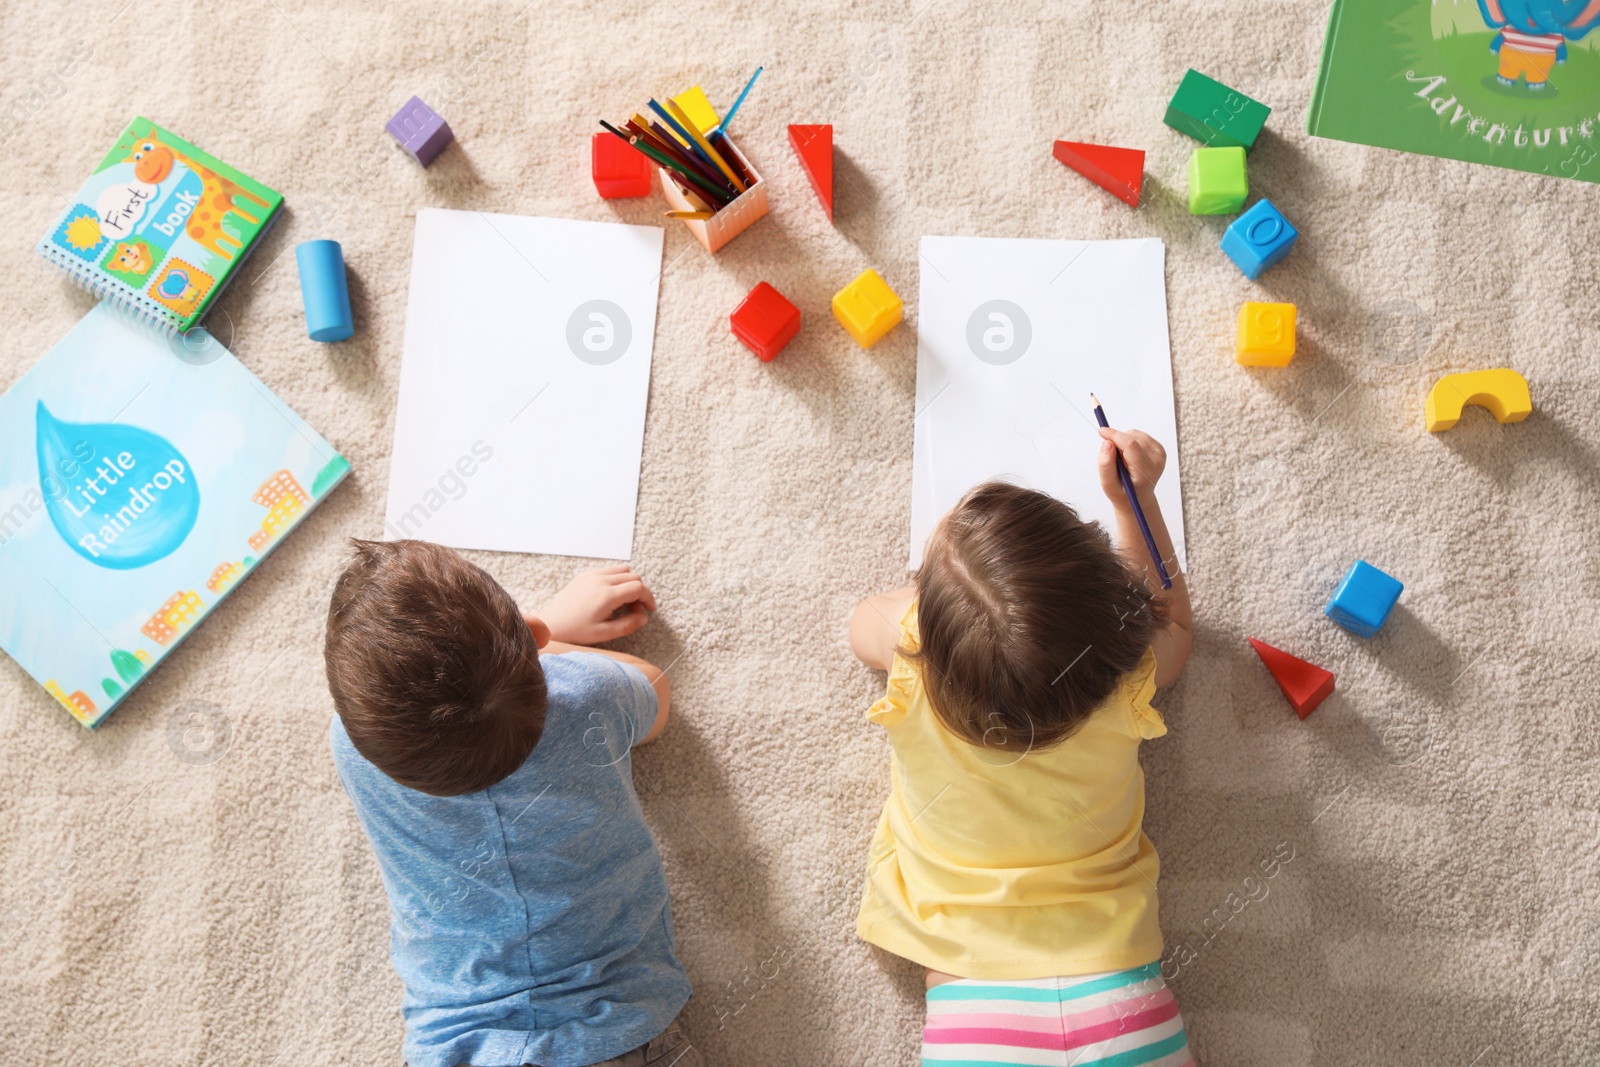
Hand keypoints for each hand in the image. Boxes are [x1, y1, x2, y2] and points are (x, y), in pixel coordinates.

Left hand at [533, 565, 656, 644]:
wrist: (551, 624)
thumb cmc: (575, 631)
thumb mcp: (603, 634)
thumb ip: (627, 625)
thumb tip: (644, 618)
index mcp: (606, 595)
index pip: (638, 587)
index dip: (648, 598)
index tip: (649, 609)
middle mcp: (600, 580)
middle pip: (633, 576)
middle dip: (640, 592)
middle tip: (634, 610)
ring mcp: (592, 575)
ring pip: (623, 570)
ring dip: (629, 583)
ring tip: (623, 602)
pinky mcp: (585, 575)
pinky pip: (609, 570)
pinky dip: (617, 579)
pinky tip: (611, 596)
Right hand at [1097, 427, 1166, 503]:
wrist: (1139, 496)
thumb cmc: (1123, 493)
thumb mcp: (1109, 485)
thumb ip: (1106, 465)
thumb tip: (1107, 442)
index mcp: (1146, 471)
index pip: (1131, 445)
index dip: (1115, 435)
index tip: (1101, 432)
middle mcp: (1156, 460)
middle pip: (1132, 438)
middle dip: (1117, 441)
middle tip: (1114, 459)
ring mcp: (1160, 453)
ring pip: (1134, 434)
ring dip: (1123, 442)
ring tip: (1122, 460)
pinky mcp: (1159, 447)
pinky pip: (1138, 435)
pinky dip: (1129, 441)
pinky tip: (1129, 456)